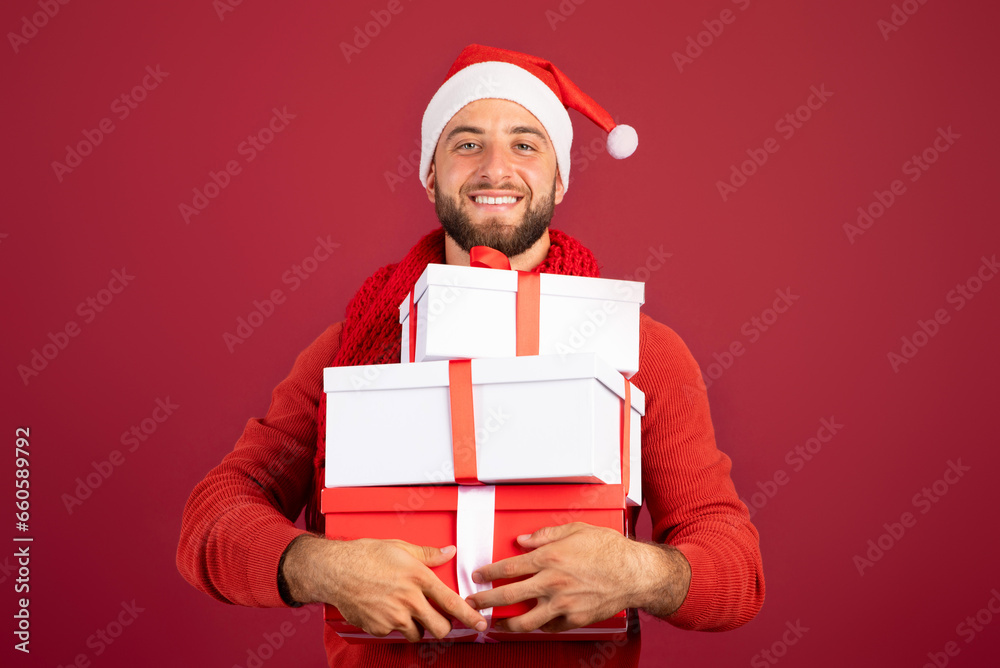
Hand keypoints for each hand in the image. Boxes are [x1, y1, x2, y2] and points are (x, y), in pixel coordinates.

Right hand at [282, 535, 487, 641]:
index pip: (452, 602)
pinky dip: (395, 626)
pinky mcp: (379, 627)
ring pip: (418, 634)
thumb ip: (428, 554)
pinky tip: (387, 611)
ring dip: (419, 628)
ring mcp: (394, 616)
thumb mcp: (400, 547)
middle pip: (440, 627)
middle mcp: (409, 599)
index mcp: (419, 578)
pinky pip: (395, 633)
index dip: (470, 616)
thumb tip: (449, 552)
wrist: (335, 570)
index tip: (481, 624)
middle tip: (440, 621)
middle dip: (443, 628)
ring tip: (408, 612)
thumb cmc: (366, 555)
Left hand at [463, 522, 645, 632]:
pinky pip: (549, 627)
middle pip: (507, 595)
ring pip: (525, 620)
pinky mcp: (574, 619)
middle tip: (473, 602)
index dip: (488, 572)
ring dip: (506, 622)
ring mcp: (562, 605)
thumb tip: (522, 540)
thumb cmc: (609, 550)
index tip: (478, 575)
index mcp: (549, 558)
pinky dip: (539, 626)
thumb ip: (545, 535)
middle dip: (485, 600)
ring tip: (497, 622)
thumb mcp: (576, 530)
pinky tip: (533, 622)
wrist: (635, 573)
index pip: (508, 568)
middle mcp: (552, 583)